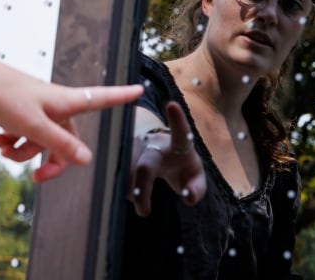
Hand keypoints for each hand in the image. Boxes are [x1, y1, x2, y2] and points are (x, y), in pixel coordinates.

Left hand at [0, 52, 143, 182]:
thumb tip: (86, 160)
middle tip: (36, 177)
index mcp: (66, 102)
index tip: (141, 88)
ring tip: (4, 149)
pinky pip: (25, 133)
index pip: (103, 98)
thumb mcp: (33, 125)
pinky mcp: (21, 111)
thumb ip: (59, 144)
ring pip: (42, 139)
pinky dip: (13, 141)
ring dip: (24, 151)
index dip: (122, 95)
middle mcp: (56, 105)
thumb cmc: (4, 96)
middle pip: (67, 139)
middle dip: (50, 160)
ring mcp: (38, 108)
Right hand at [127, 101, 205, 215]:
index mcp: (178, 145)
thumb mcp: (195, 177)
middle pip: (146, 166)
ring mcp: (135, 147)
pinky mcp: (120, 153)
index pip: (180, 131)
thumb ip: (197, 189)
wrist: (161, 154)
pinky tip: (131, 192)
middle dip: (143, 189)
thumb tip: (188, 197)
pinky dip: (124, 189)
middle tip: (144, 211)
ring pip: (128, 173)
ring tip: (142, 204)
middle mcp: (154, 143)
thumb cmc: (181, 165)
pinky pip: (117, 174)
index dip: (177, 118)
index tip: (171, 104)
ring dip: (133, 193)